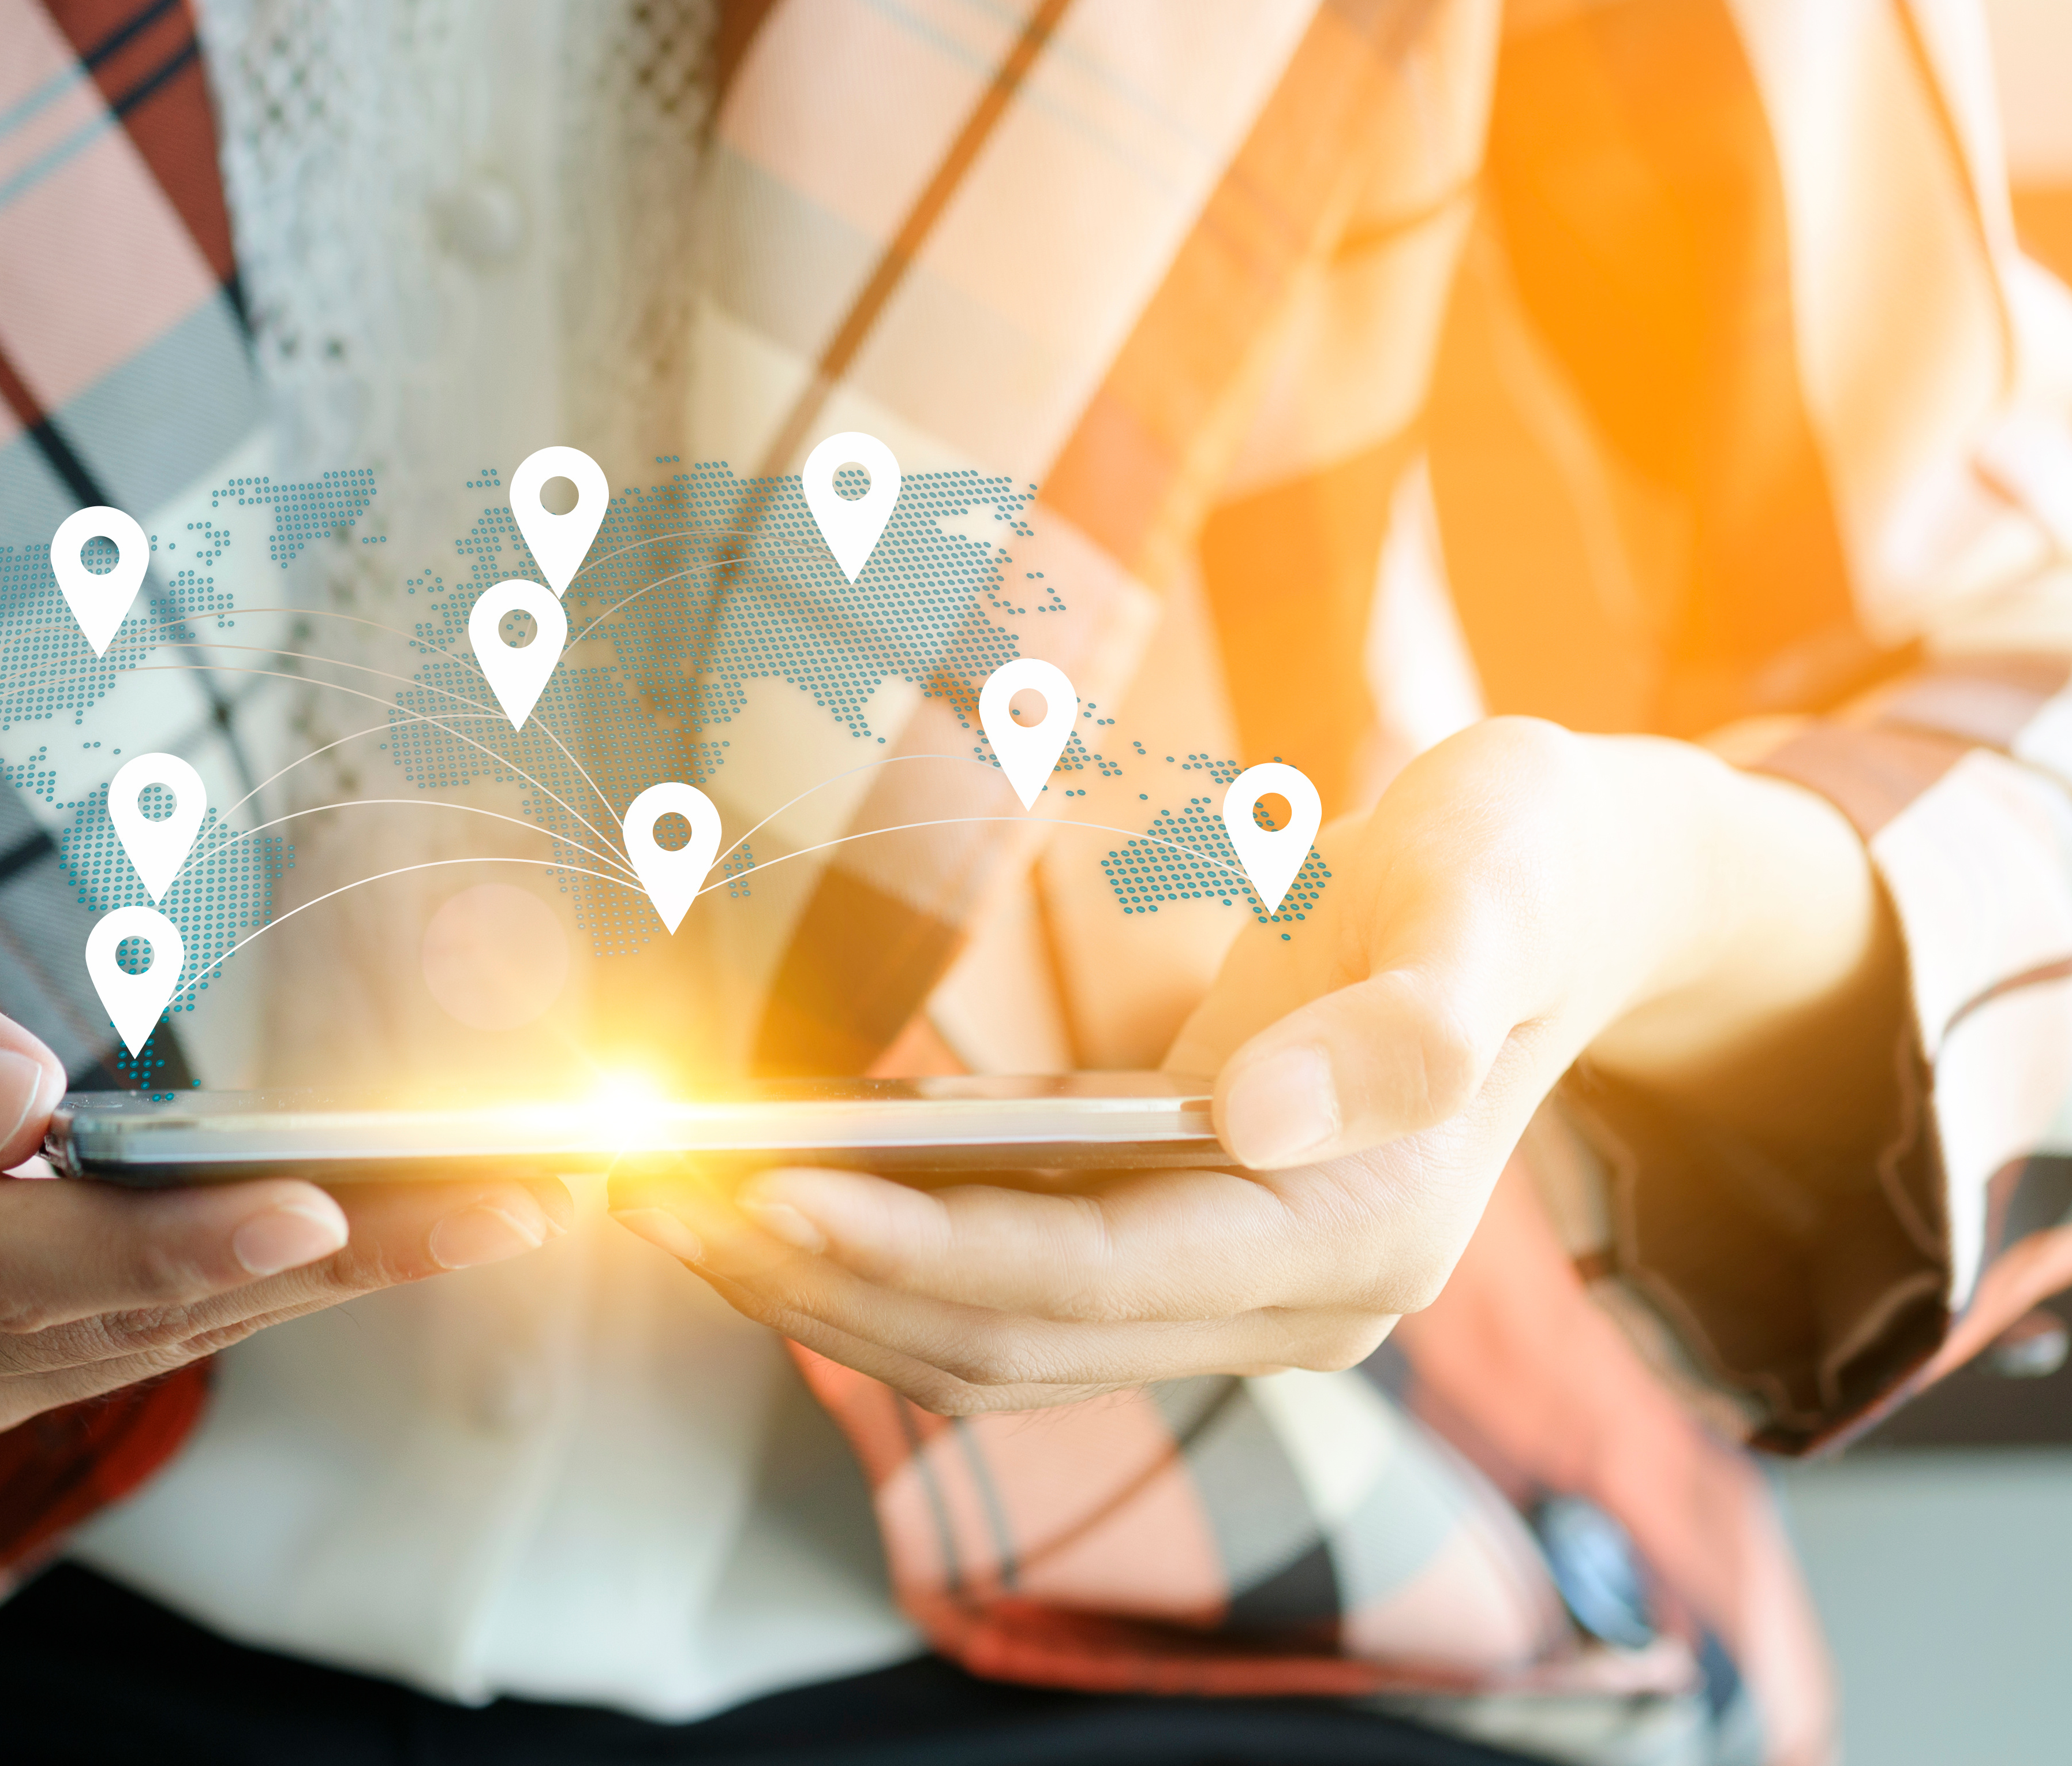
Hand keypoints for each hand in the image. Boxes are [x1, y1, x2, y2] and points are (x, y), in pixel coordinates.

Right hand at [0, 820, 565, 1470]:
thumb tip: (13, 1108)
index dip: (161, 1244)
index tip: (312, 1209)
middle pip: (105, 1315)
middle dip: (309, 1264)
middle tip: (493, 1200)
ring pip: (149, 1340)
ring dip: (329, 1281)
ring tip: (496, 1208)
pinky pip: (145, 1338)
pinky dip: (277, 1286)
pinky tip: (401, 1232)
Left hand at [609, 718, 1902, 1411]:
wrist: (1557, 897)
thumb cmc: (1520, 868)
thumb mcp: (1493, 897)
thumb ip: (1406, 1020)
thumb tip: (1270, 1117)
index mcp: (1357, 1242)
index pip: (1080, 1280)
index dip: (908, 1247)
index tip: (756, 1190)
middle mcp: (1289, 1303)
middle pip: (1002, 1337)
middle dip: (818, 1280)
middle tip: (648, 1194)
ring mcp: (1229, 1288)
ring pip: (984, 1335)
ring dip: (820, 1282)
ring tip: (668, 1199)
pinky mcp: (1176, 1241)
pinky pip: (1000, 1279)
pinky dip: (879, 1244)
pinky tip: (773, 1178)